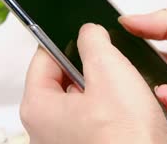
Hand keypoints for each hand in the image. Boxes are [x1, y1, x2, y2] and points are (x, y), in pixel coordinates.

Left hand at [20, 23, 166, 143]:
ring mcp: (65, 143)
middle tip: (109, 61)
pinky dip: (109, 110)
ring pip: (80, 101)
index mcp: (38, 107)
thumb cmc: (125, 139)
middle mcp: (44, 130)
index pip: (42, 58)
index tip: (80, 33)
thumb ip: (94, 41)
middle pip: (61, 80)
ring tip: (123, 88)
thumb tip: (89, 33)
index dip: (63, 40)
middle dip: (88, 67)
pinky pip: (94, 120)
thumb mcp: (110, 71)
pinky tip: (128, 111)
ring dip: (102, 89)